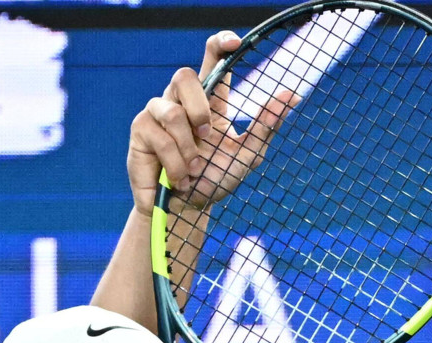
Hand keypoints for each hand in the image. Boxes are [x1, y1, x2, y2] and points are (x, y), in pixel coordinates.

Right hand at [128, 31, 296, 212]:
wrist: (188, 211)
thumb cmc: (215, 179)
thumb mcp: (246, 156)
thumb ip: (265, 126)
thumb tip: (291, 95)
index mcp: (209, 101)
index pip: (212, 60)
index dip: (219, 44)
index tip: (234, 41)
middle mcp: (181, 101)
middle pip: (184, 75)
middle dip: (198, 106)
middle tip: (207, 135)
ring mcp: (157, 113)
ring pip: (172, 110)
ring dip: (187, 146)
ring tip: (193, 169)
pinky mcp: (140, 131)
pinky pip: (159, 136)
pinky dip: (174, 162)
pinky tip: (178, 177)